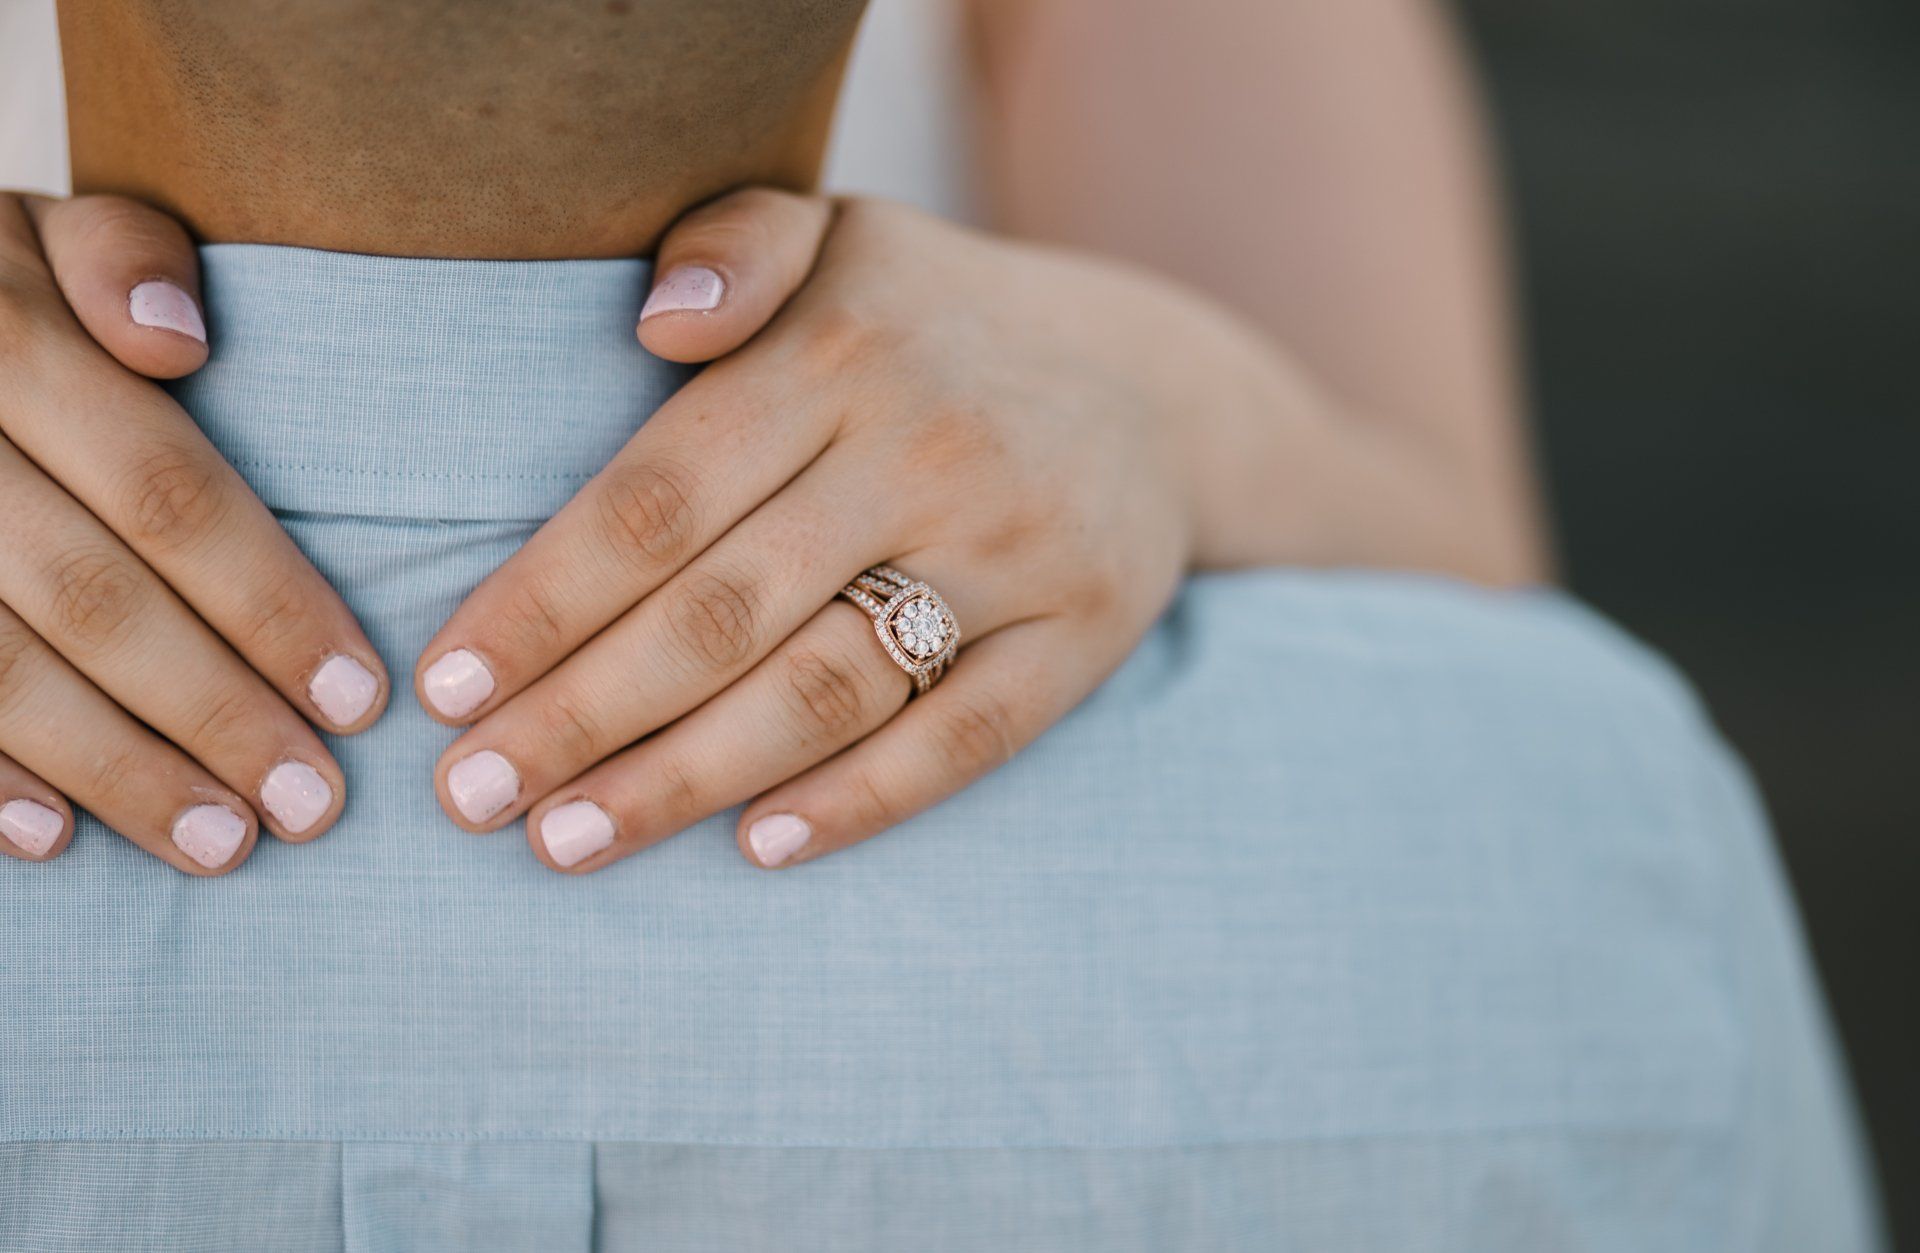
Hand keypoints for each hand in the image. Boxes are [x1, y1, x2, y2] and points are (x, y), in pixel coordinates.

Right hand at [0, 194, 388, 872]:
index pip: (162, 491)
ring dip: (114, 769)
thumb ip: (120, 259)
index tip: (359, 699)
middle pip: (89, 597)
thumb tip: (178, 343)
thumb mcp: (42, 233)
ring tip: (221, 847)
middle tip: (312, 805)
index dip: (266, 603)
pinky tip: (54, 841)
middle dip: (212, 710)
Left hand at [420, 190, 1515, 872]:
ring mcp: (1012, 551)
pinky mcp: (1081, 634)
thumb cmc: (934, 328)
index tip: (445, 688)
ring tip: (567, 844)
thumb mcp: (838, 238)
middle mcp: (926, 450)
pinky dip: (858, 802)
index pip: (659, 498)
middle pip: (721, 612)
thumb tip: (655, 319)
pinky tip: (754, 849)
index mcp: (840, 352)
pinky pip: (962, 740)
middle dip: (579, 715)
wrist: (1151, 392)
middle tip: (470, 800)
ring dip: (686, 779)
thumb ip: (735, 246)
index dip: (542, 602)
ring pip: (828, 689)